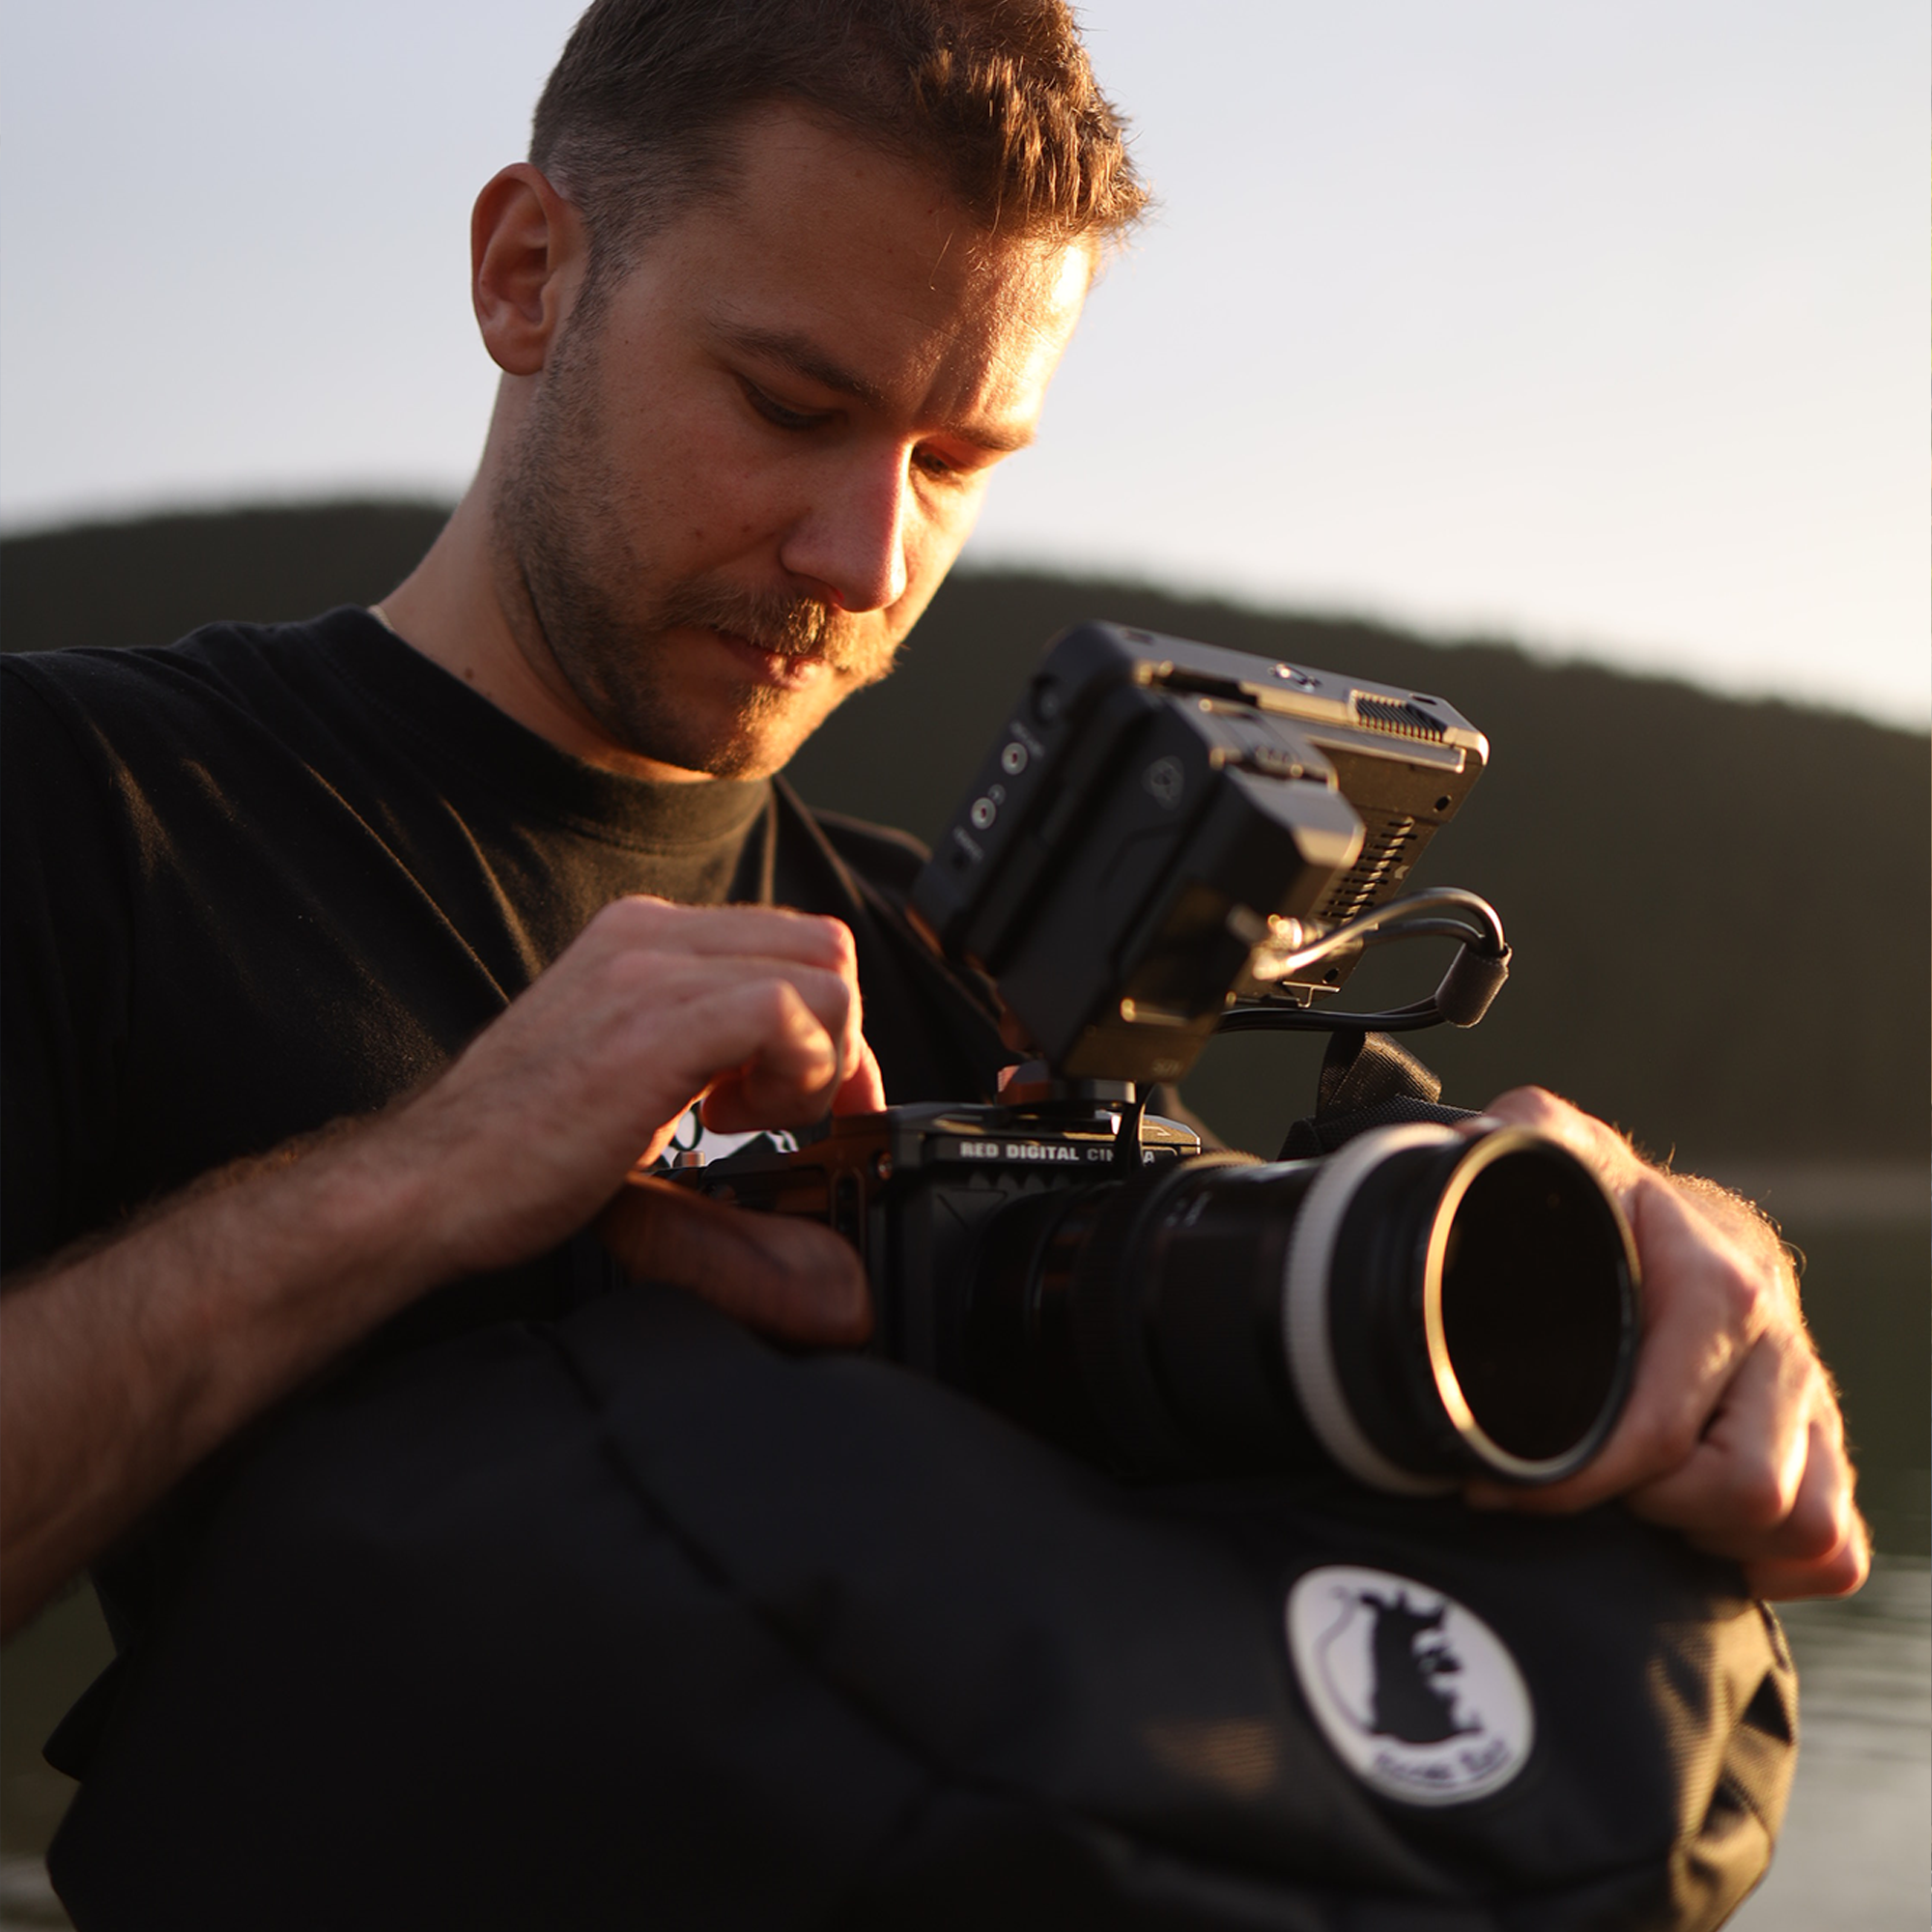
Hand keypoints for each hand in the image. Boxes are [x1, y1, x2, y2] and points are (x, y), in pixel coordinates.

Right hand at [394, 897, 882, 1338]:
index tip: (819, 1098)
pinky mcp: (659, 1023)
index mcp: (642, 938)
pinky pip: (789, 1014)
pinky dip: (793, 1078)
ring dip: (816, 1062)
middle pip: (826, 948)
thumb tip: (800, 1078)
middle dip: (837, 1040)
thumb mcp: (627, 1073)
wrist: (427, 1186)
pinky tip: (726, 1123)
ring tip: (745, 1119)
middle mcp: (649, 935)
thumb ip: (703, 1049)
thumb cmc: (516, 1151)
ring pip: (825, 976)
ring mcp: (650, 970)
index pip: (792, 943)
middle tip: (787, 1114)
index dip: (827, 1025)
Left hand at [1459, 1088, 1868, 1601]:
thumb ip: (1522, 1139)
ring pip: (1806, 1527)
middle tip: (1580, 1480)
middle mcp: (1781, 1349)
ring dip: (1711, 1535)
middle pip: (1747, 1491)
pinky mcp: (1821, 1449)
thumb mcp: (1559, 1152)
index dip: (1575, 1480)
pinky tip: (1694, 1533)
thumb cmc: (1600, 1199)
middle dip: (1648, 1505)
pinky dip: (1772, 1562)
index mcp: (1721, 1288)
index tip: (1499, 1484)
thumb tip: (1466, 1145)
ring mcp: (1809, 1404)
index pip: (1663, 1431)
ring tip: (1634, 1500)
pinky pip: (1837, 1549)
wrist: (1663, 1217)